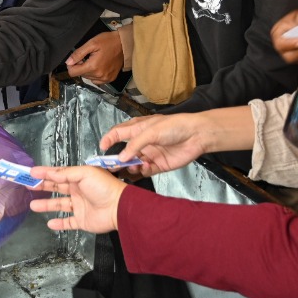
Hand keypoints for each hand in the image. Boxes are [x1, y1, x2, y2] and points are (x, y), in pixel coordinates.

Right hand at [28, 165, 126, 233]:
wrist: (118, 207)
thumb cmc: (103, 187)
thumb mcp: (85, 174)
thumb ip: (66, 173)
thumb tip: (50, 173)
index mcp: (79, 178)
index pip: (59, 174)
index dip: (45, 173)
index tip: (31, 172)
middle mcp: (78, 191)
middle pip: (57, 188)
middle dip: (42, 186)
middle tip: (27, 185)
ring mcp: (80, 207)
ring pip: (60, 205)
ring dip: (46, 205)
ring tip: (32, 205)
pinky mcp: (82, 221)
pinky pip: (68, 222)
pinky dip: (59, 223)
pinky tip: (50, 223)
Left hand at [67, 31, 124, 82]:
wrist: (125, 44)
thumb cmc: (109, 41)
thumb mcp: (92, 43)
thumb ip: (78, 54)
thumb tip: (68, 62)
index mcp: (93, 67)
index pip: (73, 73)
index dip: (72, 65)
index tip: (77, 58)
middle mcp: (99, 76)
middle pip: (81, 75)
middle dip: (81, 66)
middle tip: (88, 56)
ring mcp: (105, 79)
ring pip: (88, 78)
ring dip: (88, 70)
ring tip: (95, 60)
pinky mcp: (110, 79)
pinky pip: (96, 80)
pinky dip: (95, 74)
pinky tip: (100, 66)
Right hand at [99, 112, 216, 175]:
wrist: (196, 135)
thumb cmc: (175, 126)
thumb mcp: (151, 131)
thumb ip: (134, 144)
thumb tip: (121, 157)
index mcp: (138, 128)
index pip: (118, 133)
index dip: (109, 139)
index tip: (102, 148)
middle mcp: (142, 142)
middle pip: (124, 152)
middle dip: (118, 159)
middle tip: (112, 166)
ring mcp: (150, 154)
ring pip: (134, 164)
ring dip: (131, 167)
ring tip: (132, 167)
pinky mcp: (158, 165)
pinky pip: (146, 171)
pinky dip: (143, 171)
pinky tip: (146, 167)